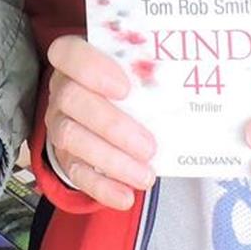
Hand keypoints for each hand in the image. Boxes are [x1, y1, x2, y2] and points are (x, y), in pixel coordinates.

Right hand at [42, 35, 155, 210]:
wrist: (104, 115)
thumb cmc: (127, 86)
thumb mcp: (135, 72)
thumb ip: (150, 72)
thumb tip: (191, 82)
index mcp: (76, 59)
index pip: (68, 52)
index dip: (92, 68)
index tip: (125, 88)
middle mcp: (62, 88)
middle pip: (71, 99)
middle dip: (112, 125)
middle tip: (149, 147)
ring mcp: (59, 122)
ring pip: (71, 137)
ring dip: (111, 160)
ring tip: (146, 176)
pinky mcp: (64, 156)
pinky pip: (75, 172)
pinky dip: (101, 186)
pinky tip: (126, 196)